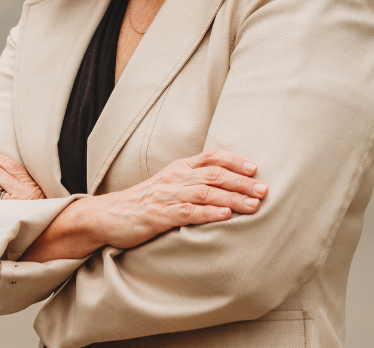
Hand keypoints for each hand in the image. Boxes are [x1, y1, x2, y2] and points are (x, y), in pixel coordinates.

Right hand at [23, 149, 267, 261]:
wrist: (109, 215)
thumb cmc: (144, 203)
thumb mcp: (170, 186)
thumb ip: (193, 183)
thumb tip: (225, 187)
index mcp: (179, 168)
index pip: (211, 157)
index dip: (234, 160)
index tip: (255, 168)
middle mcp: (176, 177)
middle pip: (214, 174)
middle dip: (241, 181)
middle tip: (264, 189)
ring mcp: (168, 195)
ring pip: (206, 192)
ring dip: (232, 198)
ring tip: (252, 205)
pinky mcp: (160, 214)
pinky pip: (188, 211)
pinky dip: (208, 212)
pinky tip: (224, 215)